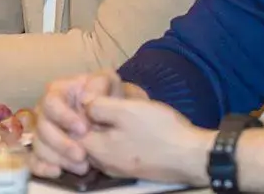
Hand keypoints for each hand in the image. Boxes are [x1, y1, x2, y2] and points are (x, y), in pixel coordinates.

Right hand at [32, 70, 130, 177]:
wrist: (110, 113)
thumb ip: (98, 85)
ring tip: (82, 167)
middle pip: (42, 127)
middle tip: (82, 155)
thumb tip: (86, 100)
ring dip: (58, 158)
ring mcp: (43, 131)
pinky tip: (57, 172)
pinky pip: (34, 160)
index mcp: (57, 92)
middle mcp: (45, 111)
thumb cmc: (105, 95)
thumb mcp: (107, 81)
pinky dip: (42, 167)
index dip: (64, 117)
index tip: (84, 130)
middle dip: (61, 144)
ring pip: (38, 146)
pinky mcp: (45, 150)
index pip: (51, 103)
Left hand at [81, 97, 214, 186]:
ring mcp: (118, 169)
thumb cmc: (158, 130)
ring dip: (102, 128)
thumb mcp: (126, 110)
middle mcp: (103, 164)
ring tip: (115, 108)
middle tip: (101, 98)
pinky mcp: (133, 168)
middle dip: (88, 119)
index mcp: (97, 149)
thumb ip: (99, 106)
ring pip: (100, 144)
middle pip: (85, 139)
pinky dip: (114, 136)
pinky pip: (113, 151)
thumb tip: (82, 101)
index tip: (89, 93)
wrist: (191, 156)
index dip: (76, 110)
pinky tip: (127, 125)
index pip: (72, 130)